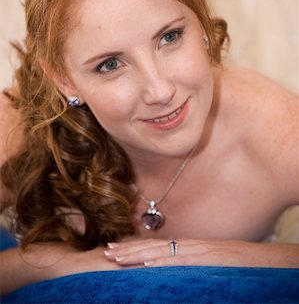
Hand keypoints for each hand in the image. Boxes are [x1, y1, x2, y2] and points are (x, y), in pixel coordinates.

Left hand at [104, 238, 257, 267]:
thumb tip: (166, 271)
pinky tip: (145, 266)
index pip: (152, 247)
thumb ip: (185, 263)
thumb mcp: (202, 261)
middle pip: (150, 247)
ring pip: (158, 253)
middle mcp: (184, 246)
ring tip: (115, 258)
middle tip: (105, 252)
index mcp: (183, 247)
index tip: (114, 250)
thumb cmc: (229, 262)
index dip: (132, 248)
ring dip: (135, 256)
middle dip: (126, 250)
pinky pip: (177, 263)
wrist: (252, 258)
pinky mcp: (200, 261)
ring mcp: (191, 253)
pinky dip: (160, 264)